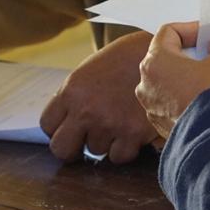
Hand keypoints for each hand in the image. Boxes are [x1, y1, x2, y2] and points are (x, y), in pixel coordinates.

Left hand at [40, 32, 158, 163]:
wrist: (162, 52)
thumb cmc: (125, 57)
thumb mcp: (90, 70)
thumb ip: (75, 96)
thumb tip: (66, 121)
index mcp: (71, 90)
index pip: (47, 125)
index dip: (58, 128)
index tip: (69, 127)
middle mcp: (85, 110)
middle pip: (61, 149)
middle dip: (72, 148)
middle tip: (84, 141)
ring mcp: (109, 123)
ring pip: (95, 151)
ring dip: (106, 141)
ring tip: (120, 119)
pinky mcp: (132, 133)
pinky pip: (119, 156)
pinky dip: (126, 147)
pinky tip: (132, 128)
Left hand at [136, 22, 209, 138]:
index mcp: (155, 61)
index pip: (168, 32)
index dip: (190, 29)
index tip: (206, 35)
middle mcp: (146, 83)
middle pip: (163, 58)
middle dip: (186, 54)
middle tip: (208, 56)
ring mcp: (151, 107)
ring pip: (165, 83)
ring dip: (183, 78)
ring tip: (207, 80)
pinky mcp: (160, 126)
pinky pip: (169, 104)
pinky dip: (183, 98)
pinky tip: (202, 101)